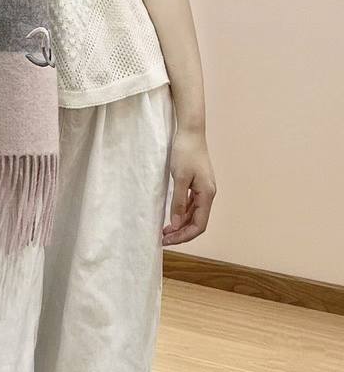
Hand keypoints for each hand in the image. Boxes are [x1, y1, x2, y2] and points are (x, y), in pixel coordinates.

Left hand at [162, 128, 215, 245]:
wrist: (190, 131)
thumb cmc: (185, 152)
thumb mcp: (179, 178)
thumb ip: (179, 202)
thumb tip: (177, 224)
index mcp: (207, 194)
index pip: (199, 225)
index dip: (184, 236)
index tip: (167, 240)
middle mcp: (208, 193)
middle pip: (198, 222)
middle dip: (181, 233)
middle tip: (163, 238)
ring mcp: (204, 188)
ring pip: (195, 214)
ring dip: (181, 224)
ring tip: (165, 230)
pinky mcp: (198, 183)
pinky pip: (192, 204)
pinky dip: (182, 212)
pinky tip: (172, 216)